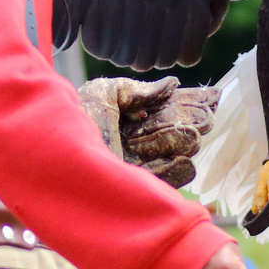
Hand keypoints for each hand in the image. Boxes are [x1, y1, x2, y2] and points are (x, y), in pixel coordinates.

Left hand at [77, 76, 219, 187]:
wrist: (55, 151)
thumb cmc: (73, 119)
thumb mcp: (104, 93)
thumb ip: (138, 90)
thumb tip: (171, 84)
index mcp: (127, 118)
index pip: (165, 108)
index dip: (189, 101)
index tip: (213, 95)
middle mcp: (135, 140)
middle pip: (175, 128)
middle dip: (193, 120)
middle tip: (207, 116)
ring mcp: (137, 164)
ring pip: (175, 150)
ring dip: (185, 140)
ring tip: (194, 131)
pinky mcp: (136, 184)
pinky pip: (167, 179)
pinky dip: (177, 169)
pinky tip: (185, 158)